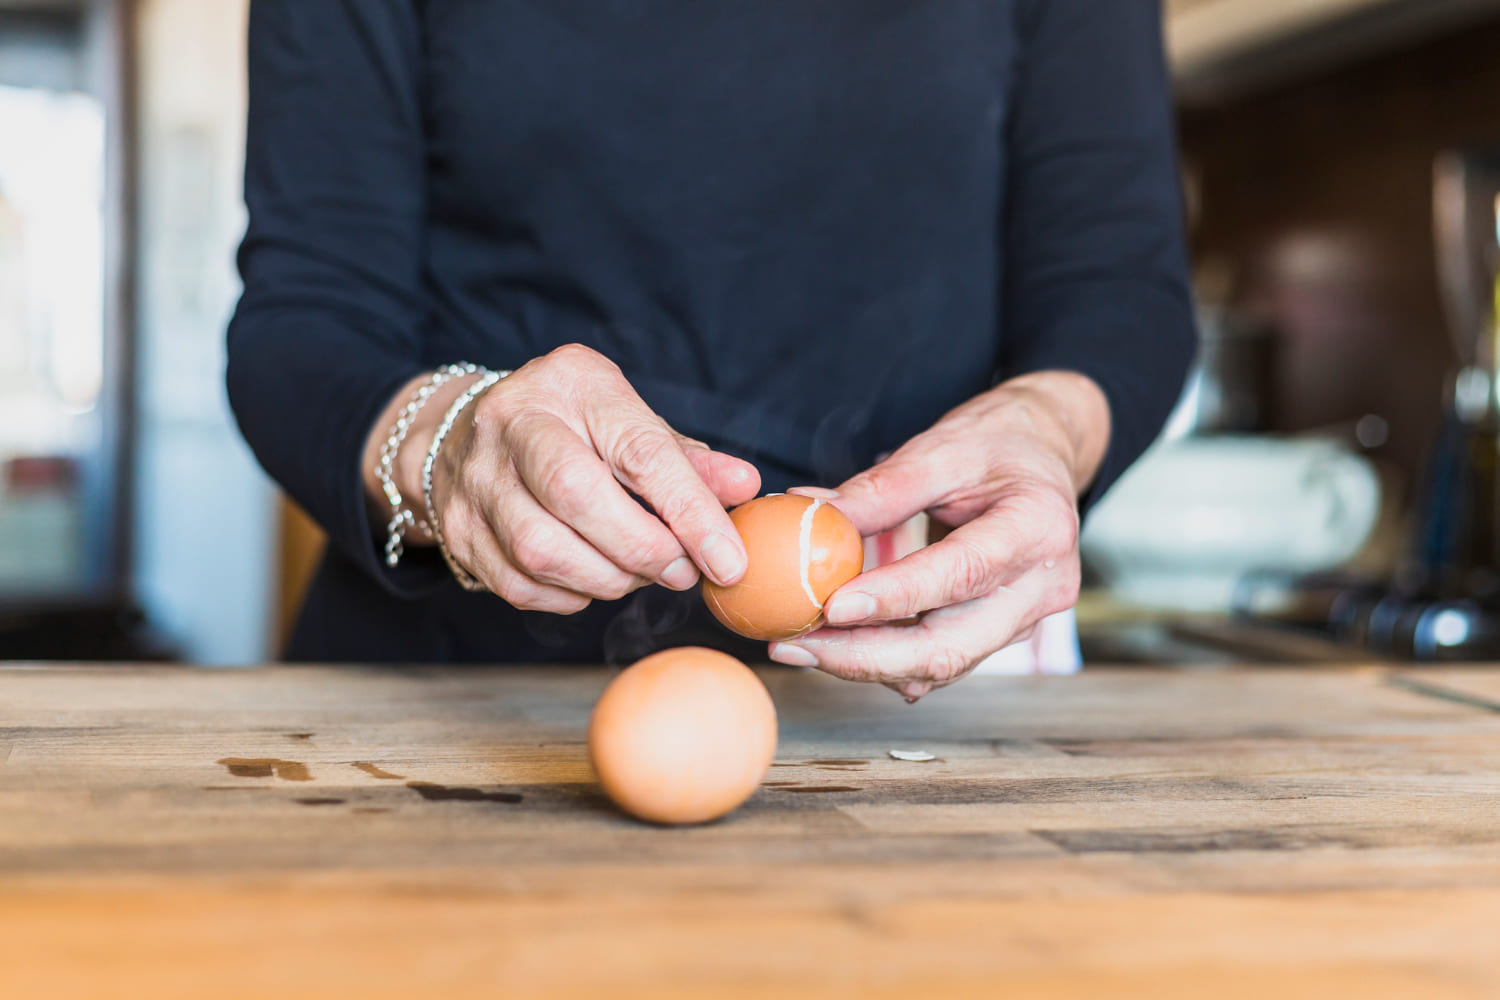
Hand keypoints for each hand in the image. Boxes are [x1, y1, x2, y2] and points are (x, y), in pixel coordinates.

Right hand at [368, 345, 759, 611]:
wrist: (467, 434)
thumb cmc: (572, 428)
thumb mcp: (631, 422)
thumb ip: (687, 460)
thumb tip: (745, 487)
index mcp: (571, 382)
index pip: (639, 451)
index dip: (690, 512)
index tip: (728, 561)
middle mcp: (512, 422)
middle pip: (577, 496)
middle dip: (643, 549)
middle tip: (682, 572)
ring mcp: (476, 478)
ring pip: (542, 549)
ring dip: (608, 578)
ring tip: (640, 574)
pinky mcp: (458, 530)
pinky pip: (520, 585)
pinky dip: (570, 596)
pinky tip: (594, 580)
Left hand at [769, 372, 1108, 700]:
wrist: (1043, 458)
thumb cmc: (996, 445)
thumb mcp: (943, 447)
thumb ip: (883, 488)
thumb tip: (812, 515)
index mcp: (1037, 528)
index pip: (961, 574)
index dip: (894, 598)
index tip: (831, 607)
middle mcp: (1041, 588)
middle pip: (951, 647)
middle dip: (865, 657)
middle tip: (794, 645)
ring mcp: (1024, 621)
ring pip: (941, 666)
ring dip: (864, 664)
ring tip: (798, 645)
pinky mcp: (999, 635)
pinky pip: (939, 662)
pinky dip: (884, 659)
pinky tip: (833, 646)